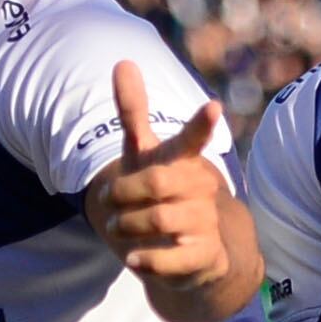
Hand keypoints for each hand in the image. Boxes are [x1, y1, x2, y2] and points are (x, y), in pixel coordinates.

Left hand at [85, 62, 224, 295]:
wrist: (198, 250)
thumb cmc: (163, 190)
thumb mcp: (144, 152)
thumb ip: (134, 111)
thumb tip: (123, 61)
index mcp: (184, 160)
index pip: (194, 137)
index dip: (201, 123)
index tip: (212, 107)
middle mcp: (200, 187)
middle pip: (154, 183)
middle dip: (123, 194)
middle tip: (108, 204)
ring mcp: (206, 221)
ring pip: (158, 220)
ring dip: (128, 227)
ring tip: (119, 230)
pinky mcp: (205, 256)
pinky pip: (170, 258)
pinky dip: (146, 260)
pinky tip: (135, 259)